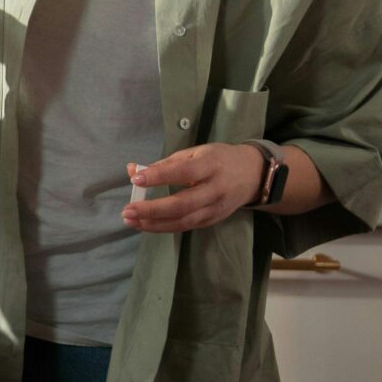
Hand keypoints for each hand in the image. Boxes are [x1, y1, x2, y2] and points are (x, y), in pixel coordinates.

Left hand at [122, 144, 264, 233]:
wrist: (253, 174)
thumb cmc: (218, 159)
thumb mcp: (195, 153)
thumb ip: (164, 163)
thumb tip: (132, 170)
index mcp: (211, 164)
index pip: (183, 172)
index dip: (159, 176)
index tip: (136, 179)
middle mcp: (216, 188)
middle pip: (183, 203)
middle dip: (152, 209)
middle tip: (128, 210)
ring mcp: (216, 208)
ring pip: (184, 221)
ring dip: (154, 224)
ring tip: (131, 220)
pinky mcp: (213, 220)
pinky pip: (186, 227)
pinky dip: (164, 227)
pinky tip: (145, 224)